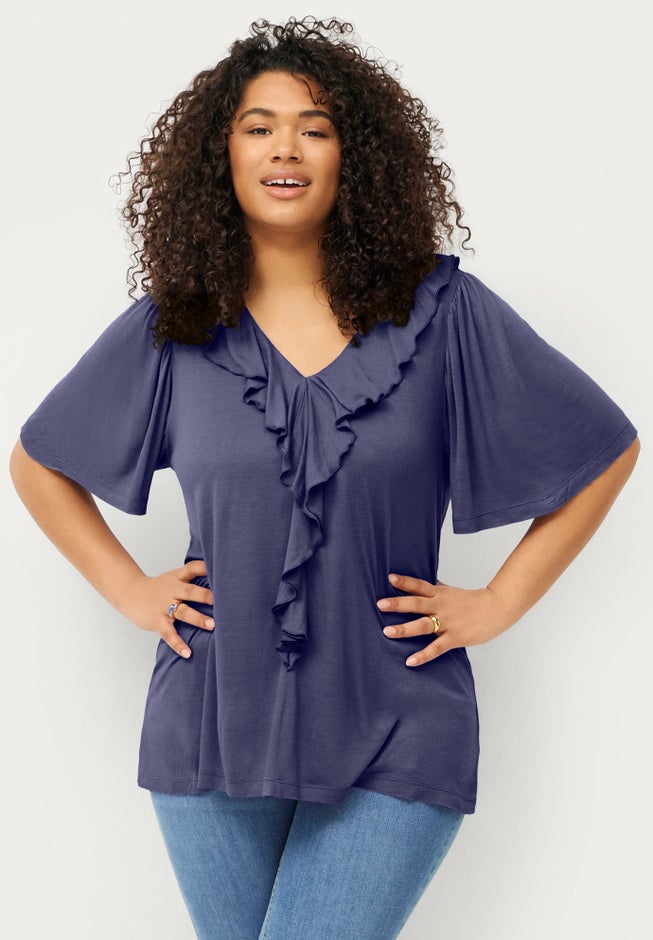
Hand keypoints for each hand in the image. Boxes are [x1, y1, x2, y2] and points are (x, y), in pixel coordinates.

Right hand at [120, 559, 213, 658]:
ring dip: (198, 618)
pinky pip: (169, 634)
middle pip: (191, 591)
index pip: (192, 568)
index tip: (219, 569)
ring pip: (183, 612)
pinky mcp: (157, 621)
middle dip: (206, 596)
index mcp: (178, 578)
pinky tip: (187, 652)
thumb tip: (221, 582)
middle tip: (223, 601)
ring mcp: (164, 606)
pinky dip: (178, 644)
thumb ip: (192, 579)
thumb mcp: (174, 578)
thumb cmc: (159, 588)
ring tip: (212, 625)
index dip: (204, 567)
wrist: (131, 593)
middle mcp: (173, 591)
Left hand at [376, 573, 513, 666]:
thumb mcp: (453, 591)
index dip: (405, 581)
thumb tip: (425, 581)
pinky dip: (423, 655)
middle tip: (380, 604)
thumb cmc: (474, 600)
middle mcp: (441, 606)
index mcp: (440, 594)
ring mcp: (447, 623)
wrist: (497, 608)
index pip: (419, 586)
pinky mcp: (454, 638)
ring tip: (387, 632)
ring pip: (423, 625)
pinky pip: (436, 648)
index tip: (390, 578)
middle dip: (398, 604)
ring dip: (404, 629)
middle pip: (417, 604)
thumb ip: (437, 587)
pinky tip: (410, 661)